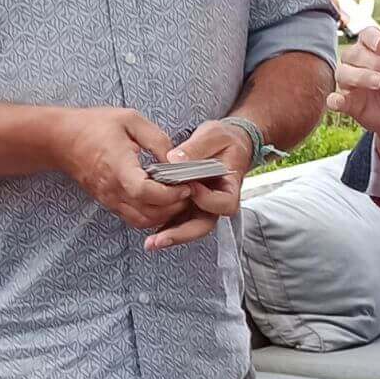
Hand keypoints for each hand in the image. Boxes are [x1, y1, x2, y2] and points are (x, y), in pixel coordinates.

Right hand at [54, 107, 190, 229]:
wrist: (62, 140)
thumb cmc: (94, 126)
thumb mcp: (130, 120)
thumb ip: (157, 140)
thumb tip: (177, 160)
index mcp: (118, 166)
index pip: (144, 191)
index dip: (169, 193)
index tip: (184, 183)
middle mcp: (113, 189)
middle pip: (149, 213)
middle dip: (174, 206)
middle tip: (188, 191)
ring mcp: (110, 199)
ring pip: (143, 221)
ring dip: (165, 214)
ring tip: (177, 196)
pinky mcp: (109, 203)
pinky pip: (134, 218)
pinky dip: (152, 216)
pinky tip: (161, 200)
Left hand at [142, 119, 255, 250]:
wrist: (227, 143)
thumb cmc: (223, 139)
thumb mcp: (213, 135)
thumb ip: (196, 147)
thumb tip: (174, 159)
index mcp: (229, 185)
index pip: (224, 203)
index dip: (208, 200)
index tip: (192, 188)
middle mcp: (216, 200)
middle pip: (204, 224)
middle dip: (182, 233)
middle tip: (160, 240)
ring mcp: (203, 205)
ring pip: (190, 227)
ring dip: (171, 235)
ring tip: (151, 243)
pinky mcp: (190, 204)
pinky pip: (179, 220)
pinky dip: (165, 227)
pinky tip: (150, 233)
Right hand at [326, 27, 379, 138]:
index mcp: (375, 48)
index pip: (366, 35)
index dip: (372, 38)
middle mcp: (358, 62)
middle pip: (353, 53)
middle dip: (374, 62)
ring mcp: (350, 82)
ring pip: (342, 73)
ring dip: (360, 76)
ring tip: (379, 83)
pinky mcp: (348, 103)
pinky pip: (334, 99)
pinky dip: (334, 100)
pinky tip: (338, 102)